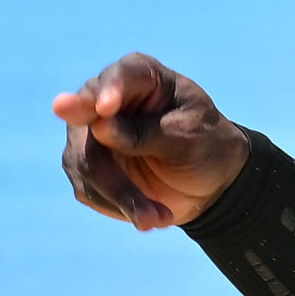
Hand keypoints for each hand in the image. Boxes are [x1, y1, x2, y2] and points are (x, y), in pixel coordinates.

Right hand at [52, 54, 249, 230]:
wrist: (211, 180)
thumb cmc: (205, 144)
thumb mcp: (187, 137)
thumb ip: (144, 132)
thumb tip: (98, 126)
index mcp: (139, 76)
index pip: (118, 76)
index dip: (108, 91)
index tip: (104, 109)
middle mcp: (103, 98)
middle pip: (87, 126)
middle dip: (113, 172)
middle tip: (143, 208)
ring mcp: (88, 133)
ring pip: (84, 164)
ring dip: (121, 198)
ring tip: (159, 219)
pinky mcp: (85, 167)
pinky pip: (89, 190)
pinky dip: (119, 208)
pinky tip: (151, 216)